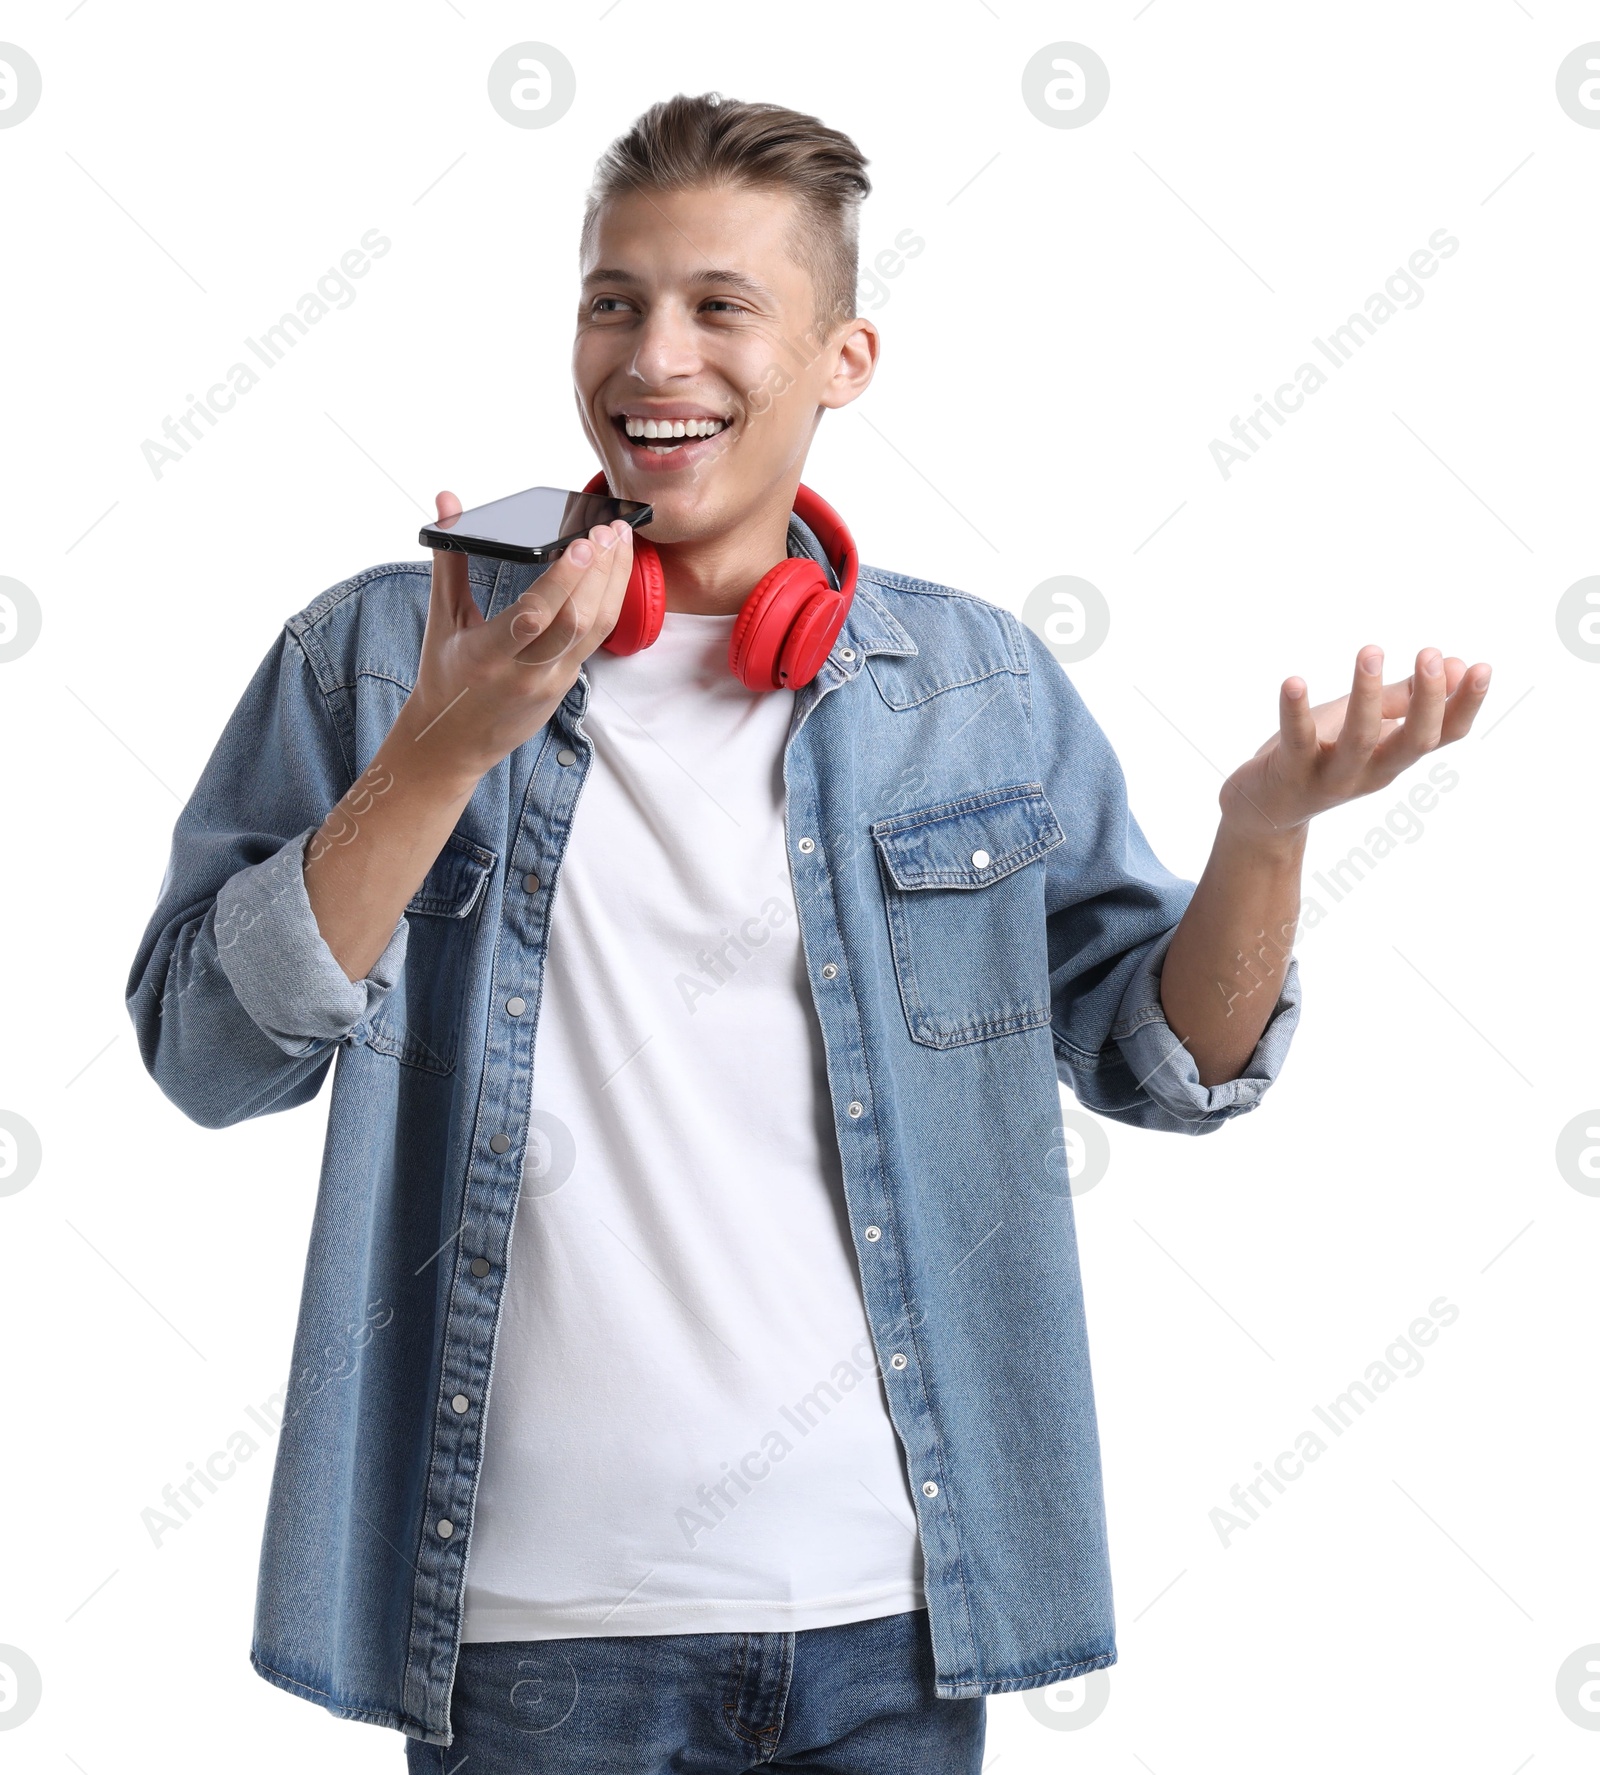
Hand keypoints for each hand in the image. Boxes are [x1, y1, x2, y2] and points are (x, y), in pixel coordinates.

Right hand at [399, 490, 634, 785]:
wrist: (454, 742)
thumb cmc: (445, 677)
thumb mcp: (441, 621)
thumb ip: (450, 560)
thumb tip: (447, 502)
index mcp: (486, 657)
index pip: (535, 616)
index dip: (564, 579)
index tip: (583, 543)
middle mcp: (524, 674)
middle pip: (577, 621)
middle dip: (600, 573)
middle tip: (611, 532)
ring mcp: (551, 683)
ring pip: (595, 631)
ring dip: (614, 584)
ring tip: (621, 543)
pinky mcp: (567, 686)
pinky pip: (595, 641)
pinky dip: (609, 602)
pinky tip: (614, 574)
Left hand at [1219, 645, 1490, 845]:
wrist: (1262, 810)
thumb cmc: (1319, 755)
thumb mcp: (1365, 724)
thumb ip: (1404, 699)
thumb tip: (1456, 664)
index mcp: (1393, 757)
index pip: (1443, 736)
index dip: (1465, 706)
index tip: (1482, 668)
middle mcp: (1370, 772)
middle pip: (1412, 743)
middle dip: (1427, 700)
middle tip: (1430, 653)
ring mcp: (1330, 776)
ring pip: (1358, 741)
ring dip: (1365, 695)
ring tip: (1370, 651)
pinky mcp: (1289, 772)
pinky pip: (1296, 740)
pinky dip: (1294, 711)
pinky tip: (1293, 681)